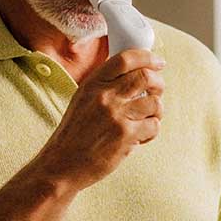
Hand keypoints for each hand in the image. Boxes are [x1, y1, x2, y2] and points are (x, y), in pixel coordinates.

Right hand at [33, 49, 165, 190]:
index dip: (147, 57)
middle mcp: (105, 96)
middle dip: (158, 83)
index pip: (125, 59)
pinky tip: (140, 137)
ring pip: (154, 102)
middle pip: (145, 77)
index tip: (157, 62)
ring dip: (157, 110)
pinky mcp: (125, 136)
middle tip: (157, 91)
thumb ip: (104, 86)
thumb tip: (133, 73)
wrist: (61, 164)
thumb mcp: (82, 100)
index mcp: (93, 84)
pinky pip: (153, 125)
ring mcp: (116, 116)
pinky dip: (151, 131)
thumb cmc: (74, 134)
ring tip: (147, 118)